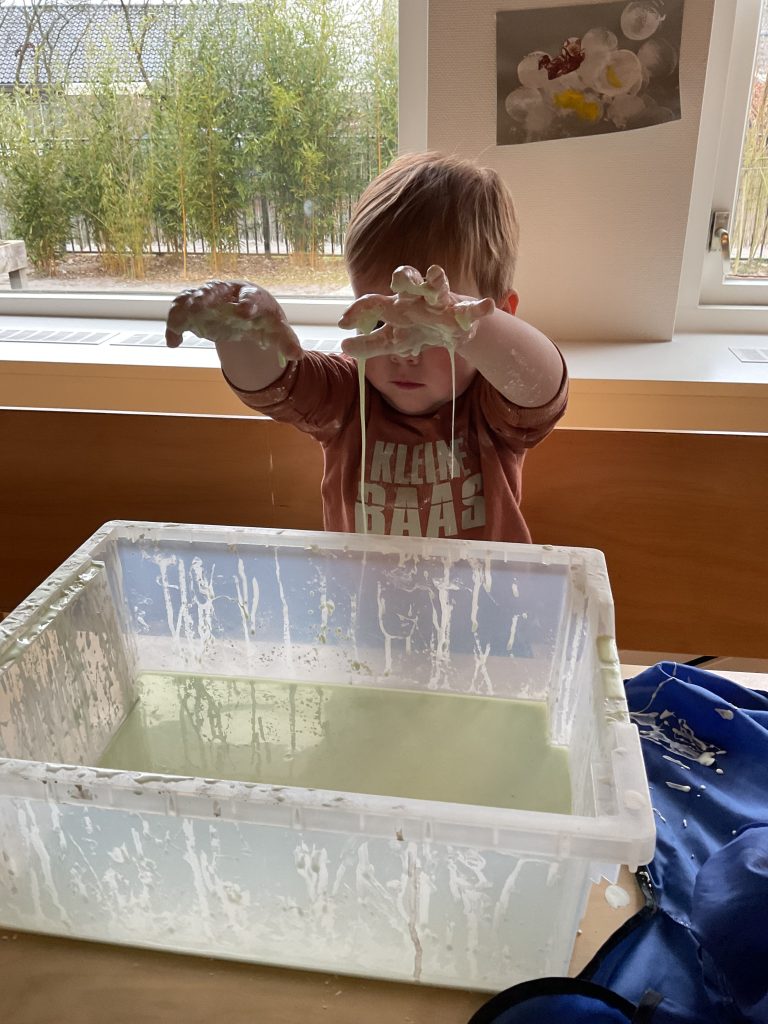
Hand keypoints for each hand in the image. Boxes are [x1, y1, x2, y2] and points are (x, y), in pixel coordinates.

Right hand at [165, 280, 302, 363]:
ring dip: (185, 307)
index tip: (243, 313)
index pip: (250, 298)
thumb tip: (297, 355)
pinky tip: (173, 342)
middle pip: (215, 290)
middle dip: (207, 298)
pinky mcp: (195, 306)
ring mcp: (209, 297)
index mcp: (252, 296)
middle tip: (199, 307)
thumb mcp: (277, 331)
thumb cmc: (263, 318)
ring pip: (193, 297)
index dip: (247, 304)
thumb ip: (286, 342)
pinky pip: (182, 312)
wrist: (246, 310)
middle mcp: (227, 292)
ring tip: (177, 323)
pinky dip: (175, 324)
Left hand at [339, 265, 493, 358]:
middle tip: (399, 280)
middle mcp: (417, 298)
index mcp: (397, 304)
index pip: (374, 302)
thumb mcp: (394, 340)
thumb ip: (370, 345)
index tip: (342, 322)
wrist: (452, 330)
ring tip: (436, 275)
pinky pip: (472, 308)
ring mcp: (440, 302)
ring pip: (438, 285)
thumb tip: (343, 348)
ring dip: (436, 280)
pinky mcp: (462, 312)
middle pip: (407, 280)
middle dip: (404, 277)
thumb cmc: (419, 330)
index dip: (358, 310)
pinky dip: (479, 308)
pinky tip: (487, 306)